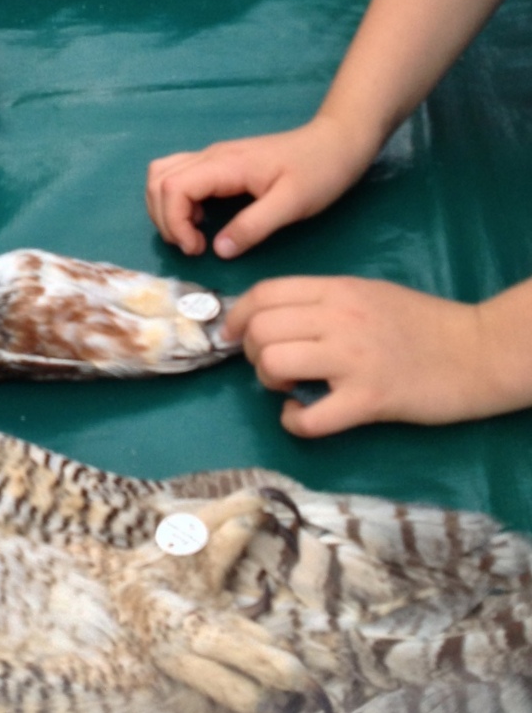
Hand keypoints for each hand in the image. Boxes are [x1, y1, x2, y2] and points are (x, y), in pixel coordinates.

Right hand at [145, 116, 375, 258]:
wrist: (337, 142)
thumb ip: (253, 227)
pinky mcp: (220, 163)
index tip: (197, 249)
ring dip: (166, 208)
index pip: (172, 187)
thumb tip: (218, 250)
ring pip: (164, 175)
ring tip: (193, 236)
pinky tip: (202, 221)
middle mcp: (212, 156)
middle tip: (193, 246)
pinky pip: (180, 176)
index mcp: (226, 165)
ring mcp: (214, 157)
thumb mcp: (291, 204)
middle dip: (164, 219)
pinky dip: (177, 201)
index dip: (173, 222)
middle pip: (159, 180)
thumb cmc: (319, 171)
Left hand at [225, 276, 493, 435]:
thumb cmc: (423, 322)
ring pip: (273, 364)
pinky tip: (304, 416)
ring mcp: (352, 360)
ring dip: (269, 382)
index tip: (234, 335)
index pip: (264, 293)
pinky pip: (308, 417)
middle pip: (260, 329)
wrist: (477, 351)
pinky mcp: (368, 400)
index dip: (237, 316)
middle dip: (252, 352)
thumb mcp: (368, 293)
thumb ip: (322, 302)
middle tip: (271, 366)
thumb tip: (273, 319)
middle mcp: (339, 319)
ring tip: (290, 387)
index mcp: (337, 290)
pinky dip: (295, 422)